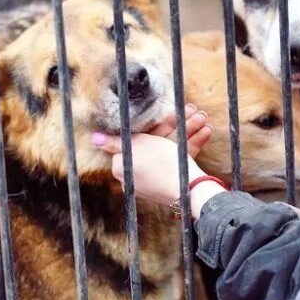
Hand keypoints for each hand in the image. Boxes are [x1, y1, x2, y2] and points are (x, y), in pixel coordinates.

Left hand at [92, 105, 212, 206]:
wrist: (188, 190)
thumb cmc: (159, 163)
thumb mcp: (136, 145)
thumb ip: (115, 142)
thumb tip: (94, 139)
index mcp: (124, 166)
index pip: (136, 139)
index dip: (153, 123)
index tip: (167, 112)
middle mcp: (139, 173)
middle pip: (156, 141)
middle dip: (176, 124)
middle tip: (191, 110)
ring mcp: (157, 176)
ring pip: (172, 147)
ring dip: (188, 130)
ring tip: (203, 118)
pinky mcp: (173, 179)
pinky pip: (180, 158)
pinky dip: (192, 144)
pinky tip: (205, 132)